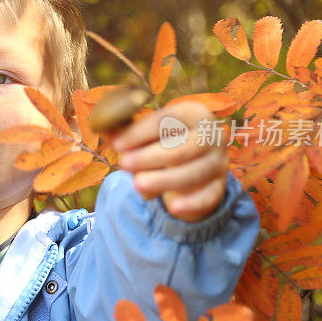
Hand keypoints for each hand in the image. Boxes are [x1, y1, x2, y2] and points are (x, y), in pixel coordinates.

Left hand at [111, 101, 228, 222]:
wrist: (187, 166)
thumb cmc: (160, 143)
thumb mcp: (142, 135)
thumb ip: (124, 132)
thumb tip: (102, 126)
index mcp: (192, 113)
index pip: (168, 119)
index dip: (141, 132)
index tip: (117, 144)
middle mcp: (211, 136)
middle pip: (185, 147)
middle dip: (151, 157)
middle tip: (124, 164)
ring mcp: (218, 162)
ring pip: (195, 173)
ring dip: (165, 180)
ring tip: (138, 185)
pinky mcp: (219, 187)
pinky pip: (208, 196)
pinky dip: (191, 203)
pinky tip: (172, 207)